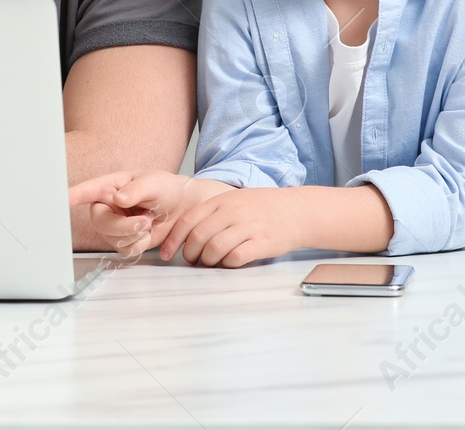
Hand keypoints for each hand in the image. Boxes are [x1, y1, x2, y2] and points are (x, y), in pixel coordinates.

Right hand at [69, 171, 229, 256]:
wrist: (180, 207)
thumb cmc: (165, 188)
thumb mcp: (155, 183)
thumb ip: (137, 189)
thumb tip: (118, 198)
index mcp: (109, 187)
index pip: (87, 191)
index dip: (72, 196)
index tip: (60, 199)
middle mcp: (106, 207)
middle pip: (101, 223)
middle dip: (124, 226)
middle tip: (145, 220)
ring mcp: (113, 226)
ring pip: (113, 239)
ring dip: (134, 234)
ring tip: (149, 220)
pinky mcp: (123, 240)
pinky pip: (125, 250)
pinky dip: (139, 244)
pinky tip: (146, 232)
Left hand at [160, 187, 306, 267]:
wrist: (297, 210)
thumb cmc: (262, 207)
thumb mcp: (235, 200)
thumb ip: (212, 212)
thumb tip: (186, 232)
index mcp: (222, 201)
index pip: (189, 220)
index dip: (174, 239)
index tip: (167, 253)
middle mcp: (233, 212)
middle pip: (198, 236)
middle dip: (190, 253)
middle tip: (191, 260)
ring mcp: (248, 227)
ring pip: (214, 248)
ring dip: (208, 260)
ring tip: (211, 262)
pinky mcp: (262, 243)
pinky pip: (236, 257)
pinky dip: (228, 264)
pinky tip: (230, 262)